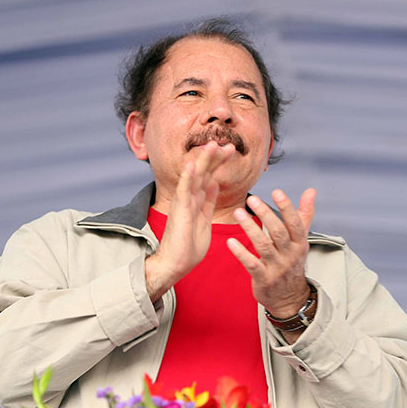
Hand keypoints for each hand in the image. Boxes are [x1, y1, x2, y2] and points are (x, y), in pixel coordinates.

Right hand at [145, 141, 235, 300]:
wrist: (176, 264)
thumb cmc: (189, 246)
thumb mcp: (205, 219)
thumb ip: (209, 201)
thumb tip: (215, 184)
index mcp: (198, 200)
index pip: (210, 176)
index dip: (219, 162)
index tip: (230, 150)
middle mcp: (189, 198)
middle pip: (204, 173)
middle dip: (215, 158)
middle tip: (228, 144)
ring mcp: (183, 203)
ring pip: (194, 177)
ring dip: (203, 161)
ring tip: (212, 145)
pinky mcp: (178, 211)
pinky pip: (183, 191)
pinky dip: (187, 177)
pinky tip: (192, 165)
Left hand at [227, 188, 316, 317]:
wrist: (289, 297)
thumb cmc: (292, 262)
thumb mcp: (301, 240)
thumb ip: (304, 214)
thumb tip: (311, 190)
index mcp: (300, 243)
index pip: (295, 223)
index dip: (287, 207)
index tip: (276, 191)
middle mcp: (290, 255)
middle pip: (278, 232)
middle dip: (265, 214)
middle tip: (252, 199)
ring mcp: (277, 267)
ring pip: (263, 245)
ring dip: (250, 228)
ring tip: (238, 213)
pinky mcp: (263, 279)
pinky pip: (251, 264)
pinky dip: (241, 253)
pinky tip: (231, 241)